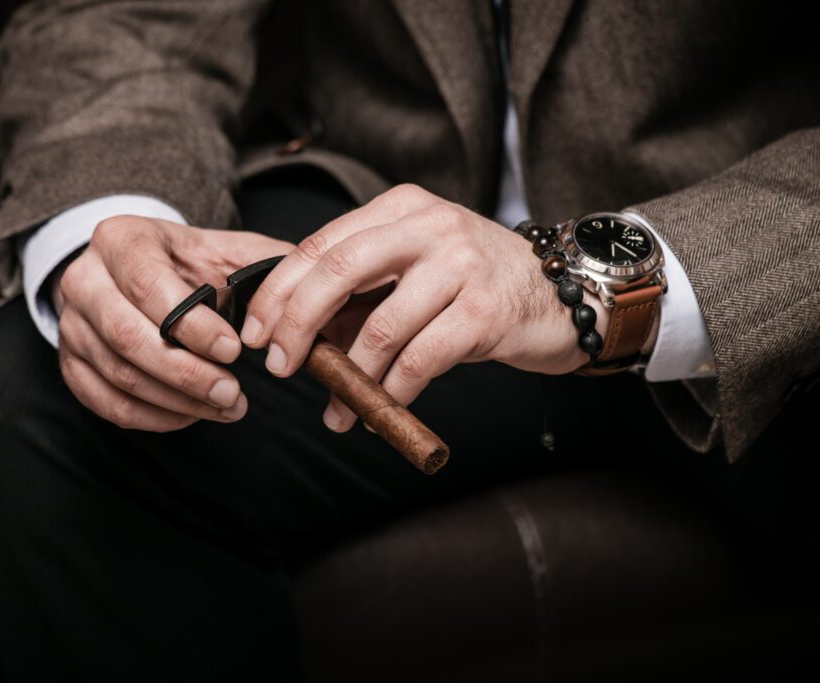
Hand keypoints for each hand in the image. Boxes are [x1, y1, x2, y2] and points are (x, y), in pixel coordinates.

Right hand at [54, 215, 292, 430]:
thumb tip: (305, 293)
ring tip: (227, 407)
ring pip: (118, 376)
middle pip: (127, 337)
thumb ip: (265, 264)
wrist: (137, 272)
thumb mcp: (226, 249)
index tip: (234, 350)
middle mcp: (84, 280)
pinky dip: (153, 417)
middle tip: (234, 394)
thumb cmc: (191, 263)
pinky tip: (193, 414)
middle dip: (186, 373)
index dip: (191, 324)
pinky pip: (107, 403)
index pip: (147, 284)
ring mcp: (72, 326)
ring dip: (178, 401)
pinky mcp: (71, 365)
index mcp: (120, 239)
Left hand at [241, 184, 635, 431]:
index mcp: (401, 208)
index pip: (321, 245)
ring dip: (351, 377)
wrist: (563, 292)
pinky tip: (383, 405)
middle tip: (279, 366)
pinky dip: (394, 389)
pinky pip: (421, 358)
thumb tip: (294, 334)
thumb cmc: (476, 283)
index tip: (256, 332)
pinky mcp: (486, 310)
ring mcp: (461, 264)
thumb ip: (363, 287)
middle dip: (296, 325)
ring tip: (339, 407)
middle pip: (337, 273)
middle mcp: (429, 225)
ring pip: (380, 326)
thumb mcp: (417, 266)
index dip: (279, 291)